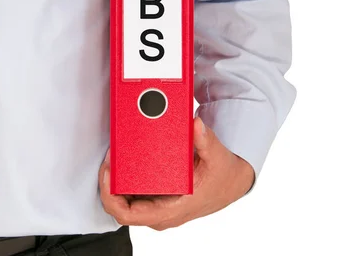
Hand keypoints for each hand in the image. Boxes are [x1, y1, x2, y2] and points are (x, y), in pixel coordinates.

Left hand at [98, 117, 254, 230]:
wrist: (232, 183)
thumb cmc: (222, 177)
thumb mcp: (217, 158)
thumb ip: (206, 140)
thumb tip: (196, 125)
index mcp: (171, 209)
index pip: (128, 215)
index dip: (110, 196)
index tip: (107, 174)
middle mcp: (161, 212)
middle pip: (121, 207)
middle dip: (108, 184)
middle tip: (108, 159)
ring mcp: (157, 207)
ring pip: (124, 202)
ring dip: (114, 182)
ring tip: (112, 158)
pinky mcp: (157, 199)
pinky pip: (132, 196)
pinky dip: (123, 181)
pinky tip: (121, 163)